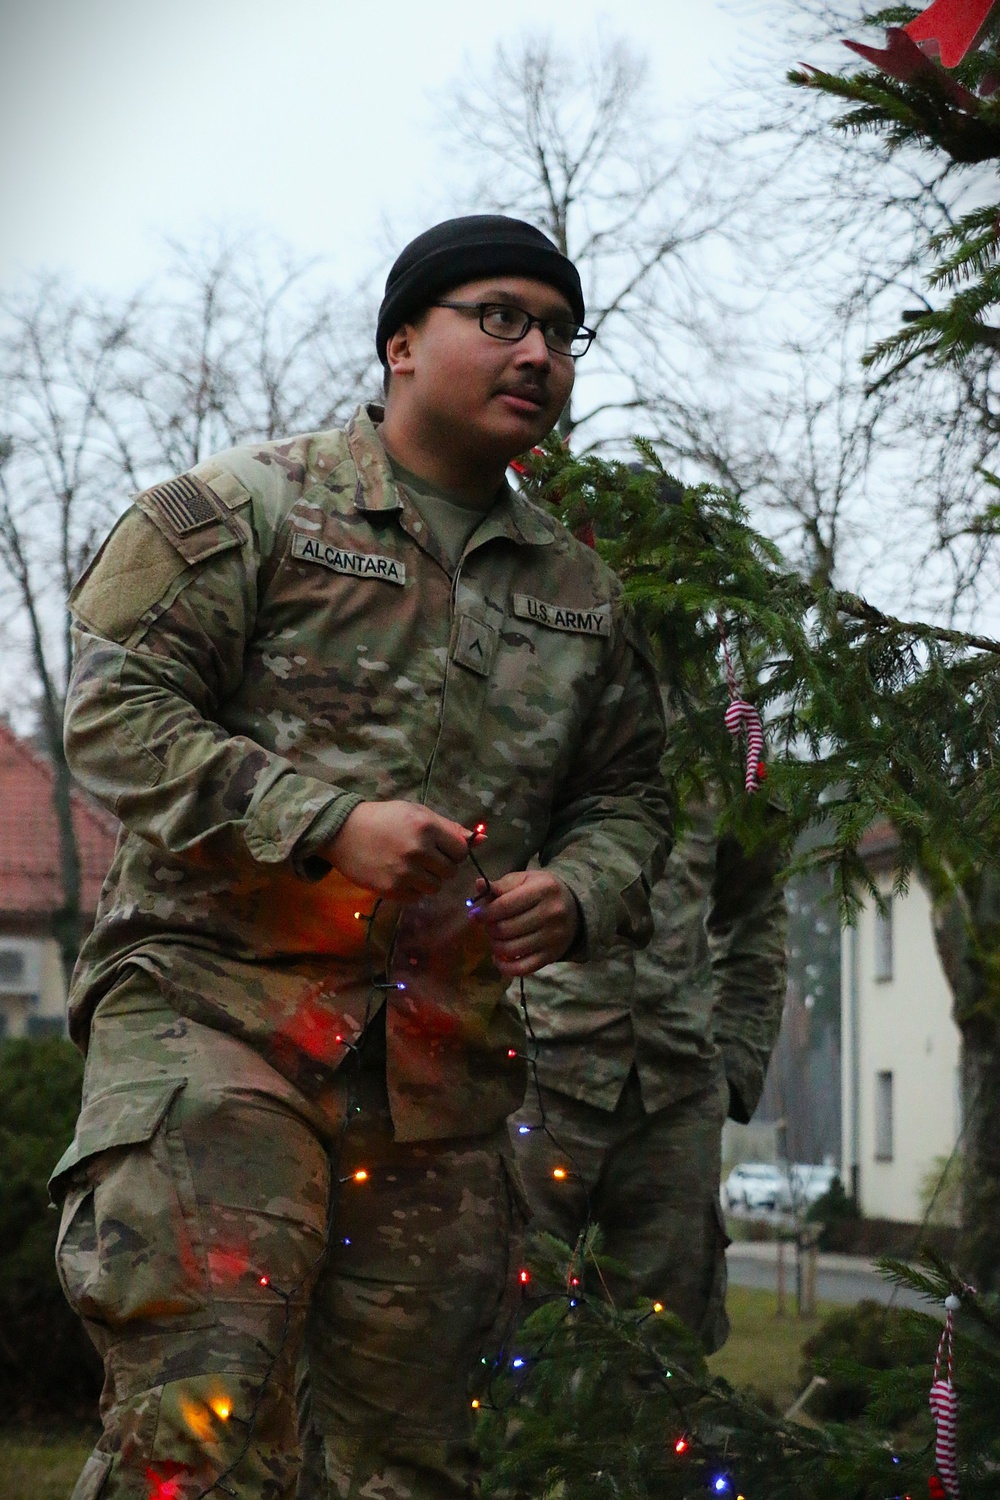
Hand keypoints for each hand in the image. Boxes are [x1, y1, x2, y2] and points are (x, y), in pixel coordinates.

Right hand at [323, 801, 471, 901]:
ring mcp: (404, 872)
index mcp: (427, 827)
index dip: (454, 851)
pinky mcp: (391, 889)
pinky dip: (412, 890)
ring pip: (436, 887)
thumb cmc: (384, 818)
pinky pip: (416, 897)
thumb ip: (449, 827)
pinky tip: (399, 875)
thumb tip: (482, 839)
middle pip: (450, 871)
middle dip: (442, 866)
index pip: (461, 851)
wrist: (343, 831)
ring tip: (411, 867)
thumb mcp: (417, 813)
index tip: (441, 848)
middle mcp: (418, 851)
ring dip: (428, 880)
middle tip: (424, 858)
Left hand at [473, 870, 579, 976]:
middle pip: (506, 928)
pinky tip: (499, 957)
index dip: (485, 912)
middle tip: (489, 925)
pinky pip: (522, 968)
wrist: (574, 908)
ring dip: (495, 945)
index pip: (505, 905)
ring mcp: (552, 937)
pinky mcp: (551, 956)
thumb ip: (501, 885)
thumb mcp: (525, 880)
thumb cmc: (542, 891)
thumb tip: (479, 886)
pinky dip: (504, 966)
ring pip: (511, 949)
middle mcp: (551, 914)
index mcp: (543, 890)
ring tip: (495, 938)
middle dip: (490, 928)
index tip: (475, 915)